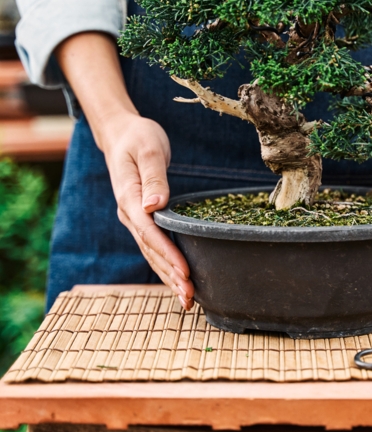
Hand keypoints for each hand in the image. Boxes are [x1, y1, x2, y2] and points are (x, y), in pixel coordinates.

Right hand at [102, 112, 194, 309]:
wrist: (121, 134)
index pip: (149, 232)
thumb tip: (154, 205)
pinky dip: (165, 263)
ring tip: (187, 298)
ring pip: (151, 252)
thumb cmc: (137, 137)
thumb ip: (153, 176)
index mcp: (129, 196)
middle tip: (189, 297)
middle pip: (150, 249)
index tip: (185, 272)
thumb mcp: (148, 149)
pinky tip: (178, 278)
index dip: (167, 253)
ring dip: (168, 276)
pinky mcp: (141, 218)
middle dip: (170, 274)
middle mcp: (129, 212)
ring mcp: (133, 217)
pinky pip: (153, 245)